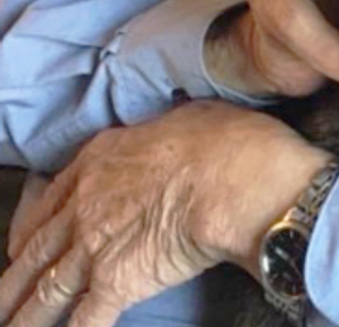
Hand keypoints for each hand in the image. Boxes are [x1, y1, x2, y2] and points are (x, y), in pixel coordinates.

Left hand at [0, 100, 330, 326]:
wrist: (230, 178)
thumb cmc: (220, 140)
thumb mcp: (183, 117)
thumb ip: (163, 134)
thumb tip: (179, 134)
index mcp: (99, 158)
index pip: (51, 197)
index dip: (33, 225)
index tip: (23, 242)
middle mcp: (84, 203)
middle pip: (37, 248)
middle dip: (14, 279)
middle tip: (1, 298)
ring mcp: (93, 246)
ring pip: (47, 290)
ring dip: (27, 316)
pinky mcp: (115, 283)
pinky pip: (84, 320)